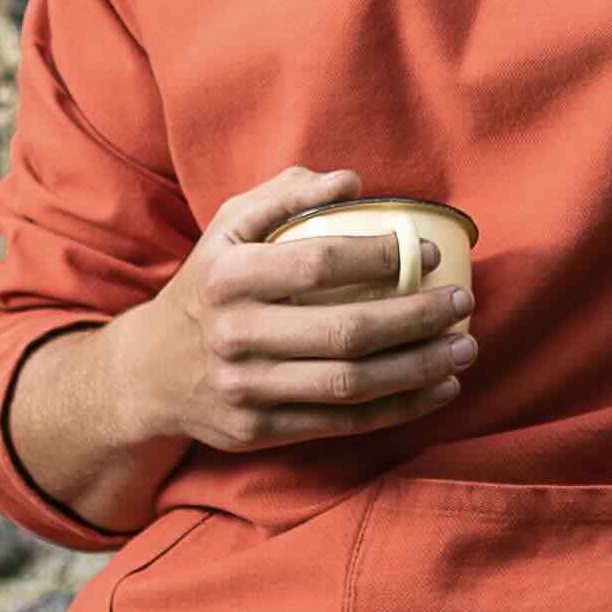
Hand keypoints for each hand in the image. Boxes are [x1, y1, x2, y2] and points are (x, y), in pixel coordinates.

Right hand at [105, 167, 475, 453]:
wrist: (147, 372)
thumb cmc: (207, 286)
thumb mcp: (227, 229)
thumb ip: (284, 196)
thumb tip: (350, 181)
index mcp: (228, 276)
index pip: (317, 263)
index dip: (381, 258)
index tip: (429, 253)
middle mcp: (233, 334)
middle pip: (344, 331)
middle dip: (416, 318)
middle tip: (462, 303)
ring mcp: (245, 388)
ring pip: (349, 383)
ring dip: (419, 368)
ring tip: (464, 348)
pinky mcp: (258, 430)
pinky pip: (341, 422)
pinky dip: (399, 408)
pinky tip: (439, 389)